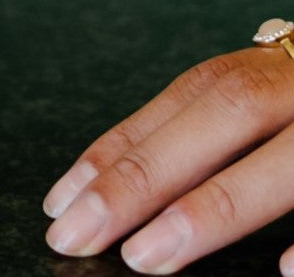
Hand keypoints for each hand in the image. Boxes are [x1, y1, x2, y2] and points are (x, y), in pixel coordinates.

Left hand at [43, 44, 293, 273]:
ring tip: (150, 256)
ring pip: (289, 158)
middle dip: (144, 178)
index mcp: (266, 72)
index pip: (179, 106)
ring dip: (216, 208)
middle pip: (221, 116)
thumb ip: (207, 133)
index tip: (59, 203)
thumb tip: (113, 189)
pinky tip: (286, 272)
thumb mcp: (265, 104)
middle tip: (79, 234)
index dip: (116, 151)